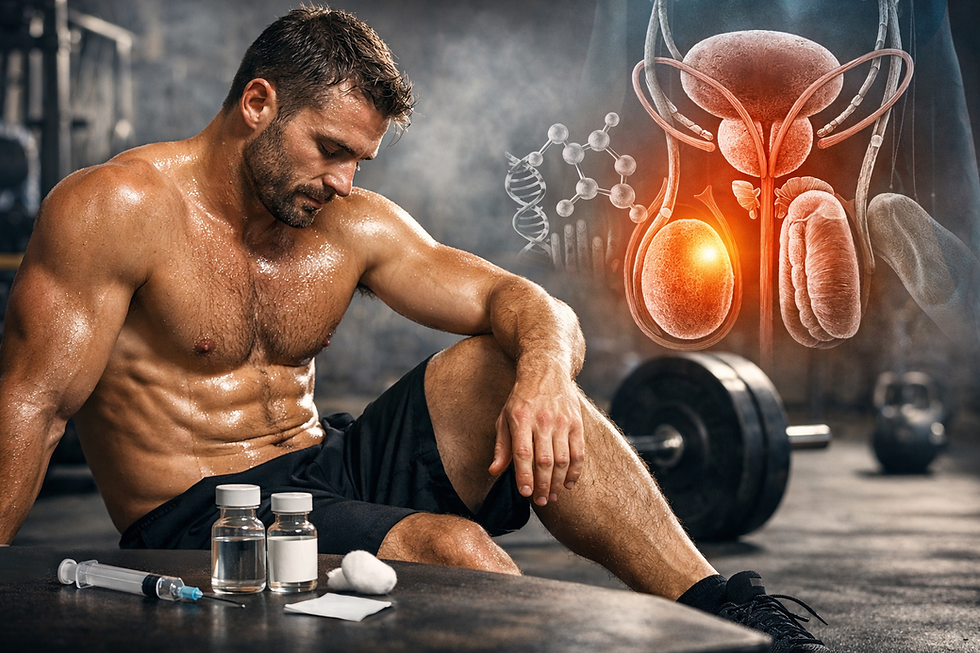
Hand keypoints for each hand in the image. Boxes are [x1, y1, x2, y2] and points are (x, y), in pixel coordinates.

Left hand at [489, 375, 584, 505]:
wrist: (546, 370)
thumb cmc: (521, 398)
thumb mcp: (504, 417)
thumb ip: (501, 445)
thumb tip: (494, 470)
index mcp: (521, 419)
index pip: (523, 453)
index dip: (524, 475)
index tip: (525, 493)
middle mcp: (542, 420)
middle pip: (544, 460)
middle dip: (542, 485)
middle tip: (540, 501)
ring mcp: (562, 421)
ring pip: (563, 459)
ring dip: (558, 482)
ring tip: (552, 496)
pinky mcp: (576, 422)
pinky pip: (578, 452)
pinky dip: (575, 471)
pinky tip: (568, 484)